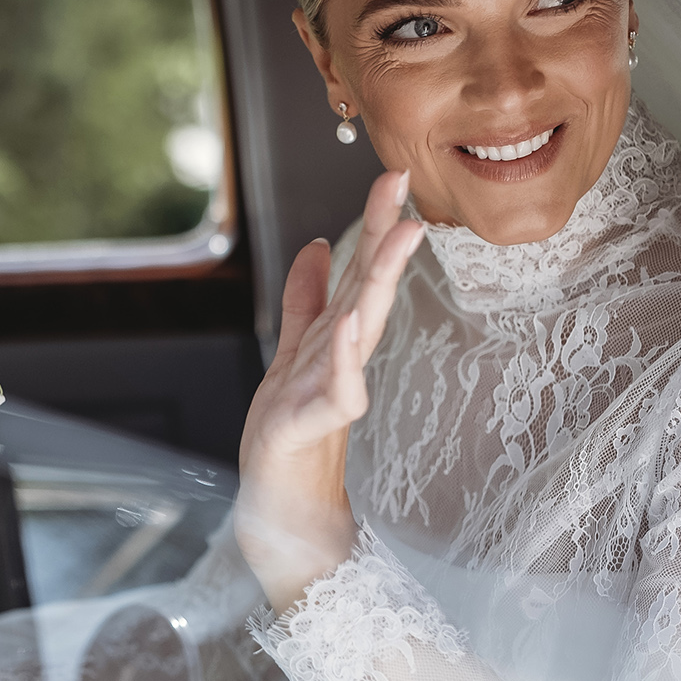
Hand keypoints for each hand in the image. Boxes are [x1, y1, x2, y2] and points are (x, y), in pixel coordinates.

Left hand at [236, 169, 423, 612]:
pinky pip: (337, 391)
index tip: (392, 174)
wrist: (278, 505)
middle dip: (385, 236)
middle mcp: (341, 360)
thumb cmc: (292, 434)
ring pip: (360, 331)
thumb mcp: (293, 352)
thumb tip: (314, 244)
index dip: (376, 224)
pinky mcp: (315, 428)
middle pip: (368, 289)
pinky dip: (345, 359)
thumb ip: (304, 301)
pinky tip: (350, 327)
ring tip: (397, 238)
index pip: (361, 272)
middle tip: (402, 185)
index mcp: (335, 340)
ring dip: (378, 283)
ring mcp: (332, 392)